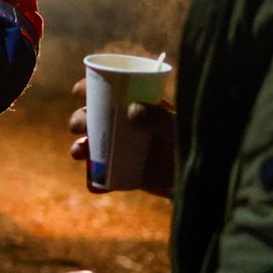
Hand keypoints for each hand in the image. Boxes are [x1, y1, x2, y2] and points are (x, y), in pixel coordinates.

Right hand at [70, 76, 176, 197]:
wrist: (194, 179)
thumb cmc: (188, 145)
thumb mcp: (175, 128)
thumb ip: (158, 116)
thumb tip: (132, 110)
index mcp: (135, 104)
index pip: (109, 91)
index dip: (89, 88)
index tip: (78, 91)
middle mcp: (124, 124)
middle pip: (92, 116)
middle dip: (79, 119)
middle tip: (78, 127)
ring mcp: (120, 148)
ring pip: (91, 144)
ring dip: (79, 147)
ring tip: (79, 153)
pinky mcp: (121, 171)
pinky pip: (101, 174)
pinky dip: (93, 180)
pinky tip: (94, 184)